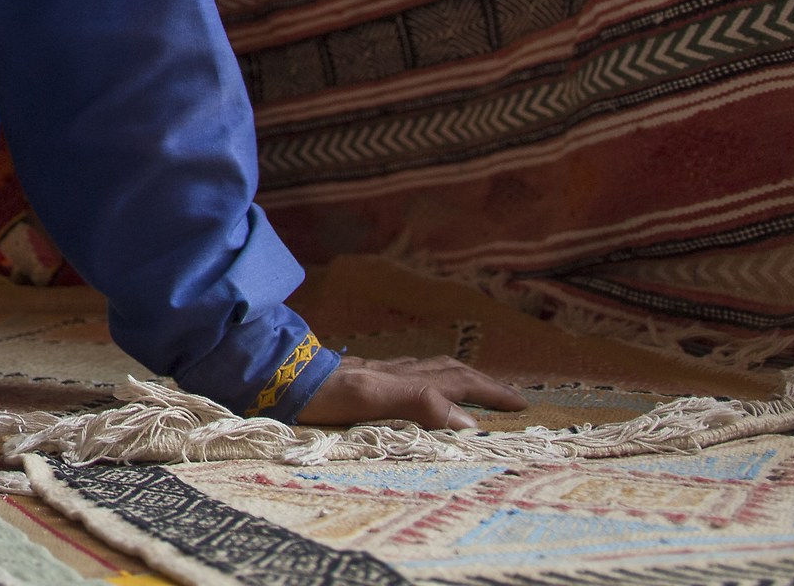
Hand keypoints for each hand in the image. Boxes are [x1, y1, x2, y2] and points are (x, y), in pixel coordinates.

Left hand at [297, 354, 526, 429]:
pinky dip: (425, 380)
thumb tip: (469, 423)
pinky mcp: (355, 379)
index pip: (455, 383)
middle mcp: (390, 372)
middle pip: (445, 371)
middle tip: (511, 397)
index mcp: (399, 378)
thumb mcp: (368, 398)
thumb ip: (417, 404)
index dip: (488, 393)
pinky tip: (417, 385)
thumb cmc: (317, 392)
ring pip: (425, 370)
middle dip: (481, 382)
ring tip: (474, 387)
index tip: (521, 405)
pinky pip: (402, 375)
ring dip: (456, 377)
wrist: (271, 376)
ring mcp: (373, 373)